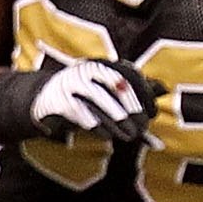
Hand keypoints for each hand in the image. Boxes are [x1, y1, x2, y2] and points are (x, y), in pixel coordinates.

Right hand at [0, 57, 162, 145]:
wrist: (38, 101)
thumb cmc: (81, 99)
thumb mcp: (105, 91)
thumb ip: (131, 89)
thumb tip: (164, 88)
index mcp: (100, 66)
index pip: (127, 75)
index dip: (142, 94)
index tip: (152, 113)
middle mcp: (86, 70)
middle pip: (115, 87)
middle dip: (131, 109)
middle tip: (143, 128)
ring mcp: (71, 84)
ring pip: (100, 101)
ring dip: (117, 120)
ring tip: (129, 135)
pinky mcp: (58, 101)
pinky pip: (80, 113)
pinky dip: (94, 125)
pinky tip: (105, 135)